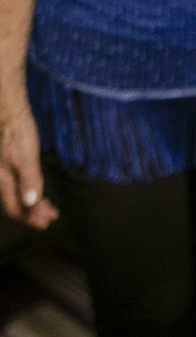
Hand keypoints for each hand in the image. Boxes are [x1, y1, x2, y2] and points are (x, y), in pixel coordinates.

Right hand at [0, 106, 56, 228]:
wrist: (10, 113)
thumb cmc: (17, 133)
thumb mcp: (26, 157)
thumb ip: (29, 180)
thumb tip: (31, 203)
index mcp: (3, 180)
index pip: (15, 208)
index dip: (30, 218)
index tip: (45, 223)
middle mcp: (1, 179)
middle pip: (16, 204)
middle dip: (33, 213)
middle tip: (50, 217)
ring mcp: (5, 171)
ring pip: (17, 195)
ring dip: (33, 204)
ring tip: (48, 208)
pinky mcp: (10, 164)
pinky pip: (18, 185)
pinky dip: (30, 192)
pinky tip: (37, 191)